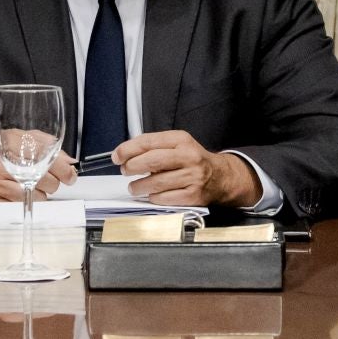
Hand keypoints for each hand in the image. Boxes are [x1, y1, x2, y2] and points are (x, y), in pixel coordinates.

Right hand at [0, 149, 74, 201]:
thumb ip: (46, 145)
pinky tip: (22, 194)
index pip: (48, 159)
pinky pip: (25, 207)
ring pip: (38, 196)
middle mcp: (6, 165)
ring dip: (40, 194)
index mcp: (13, 145)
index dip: (63, 170)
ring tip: (31, 185)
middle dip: (52, 183)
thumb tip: (69, 162)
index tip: (69, 175)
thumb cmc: (1, 157)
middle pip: (47, 181)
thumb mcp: (21, 141)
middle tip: (47, 179)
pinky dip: (28, 202)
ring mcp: (0, 185)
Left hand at [115, 131, 258, 207]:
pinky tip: (151, 194)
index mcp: (181, 140)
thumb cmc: (192, 160)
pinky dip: (153, 197)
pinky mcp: (193, 195)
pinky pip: (164, 198)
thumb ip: (154, 147)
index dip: (128, 149)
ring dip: (139, 186)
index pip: (149, 142)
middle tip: (125, 170)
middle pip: (152, 161)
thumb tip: (126, 154)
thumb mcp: (177, 144)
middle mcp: (188, 156)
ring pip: (156, 183)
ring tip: (134, 187)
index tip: (117, 156)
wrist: (220, 177)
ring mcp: (192, 177)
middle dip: (132, 166)